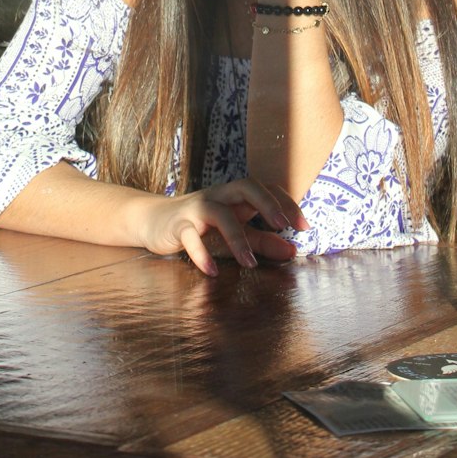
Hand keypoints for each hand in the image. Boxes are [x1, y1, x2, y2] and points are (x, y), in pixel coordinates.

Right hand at [135, 178, 307, 275]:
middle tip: (284, 226)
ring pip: (219, 213)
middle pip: (245, 186)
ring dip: (237, 237)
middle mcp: (218, 196)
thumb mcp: (233, 233)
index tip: (304, 226)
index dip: (285, 203)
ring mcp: (196, 209)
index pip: (265, 188)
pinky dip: (201, 253)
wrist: (153, 221)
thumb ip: (262, 241)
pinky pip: (190, 236)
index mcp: (235, 197)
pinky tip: (212, 271)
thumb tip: (292, 250)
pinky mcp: (177, 225)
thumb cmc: (200, 226)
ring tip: (249, 263)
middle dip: (267, 203)